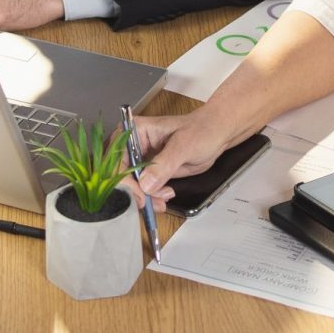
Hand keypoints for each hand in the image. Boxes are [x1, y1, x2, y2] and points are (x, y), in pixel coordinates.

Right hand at [127, 106, 242, 209]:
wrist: (215, 135)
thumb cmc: (201, 130)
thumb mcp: (183, 145)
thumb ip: (163, 164)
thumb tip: (146, 183)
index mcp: (135, 131)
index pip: (118, 159)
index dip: (124, 180)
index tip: (139, 195)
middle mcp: (133, 145)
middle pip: (120, 175)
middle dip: (134, 192)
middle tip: (150, 202)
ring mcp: (140, 160)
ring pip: (131, 185)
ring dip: (144, 197)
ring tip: (163, 198)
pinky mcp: (149, 172)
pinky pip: (142, 189)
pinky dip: (151, 198)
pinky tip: (164, 196)